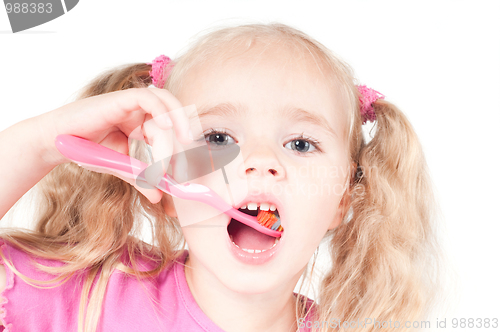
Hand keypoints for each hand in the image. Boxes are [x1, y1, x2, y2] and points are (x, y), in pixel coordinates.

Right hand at [35, 87, 191, 203]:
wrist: (55, 142)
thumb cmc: (87, 149)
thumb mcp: (120, 166)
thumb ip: (140, 177)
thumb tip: (159, 196)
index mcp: (145, 125)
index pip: (174, 133)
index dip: (183, 152)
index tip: (185, 174)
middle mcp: (142, 112)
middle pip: (174, 120)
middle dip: (181, 143)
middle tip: (182, 167)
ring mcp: (132, 103)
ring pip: (165, 106)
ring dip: (178, 122)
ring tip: (182, 143)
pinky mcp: (121, 98)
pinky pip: (147, 97)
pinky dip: (160, 109)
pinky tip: (165, 126)